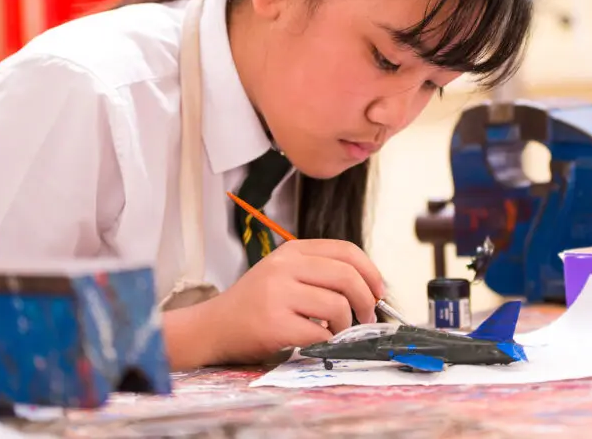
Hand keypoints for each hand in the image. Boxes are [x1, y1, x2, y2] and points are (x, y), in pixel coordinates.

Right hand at [166, 239, 384, 367]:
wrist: (213, 326)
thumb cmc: (254, 304)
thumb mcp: (283, 273)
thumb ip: (319, 273)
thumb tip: (369, 286)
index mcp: (291, 251)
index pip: (345, 250)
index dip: (370, 271)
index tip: (379, 290)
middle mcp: (284, 267)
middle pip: (347, 276)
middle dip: (367, 300)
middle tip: (367, 316)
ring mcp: (278, 294)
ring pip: (337, 305)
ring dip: (346, 324)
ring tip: (337, 331)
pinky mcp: (274, 324)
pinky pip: (320, 333)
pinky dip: (328, 341)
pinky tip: (319, 341)